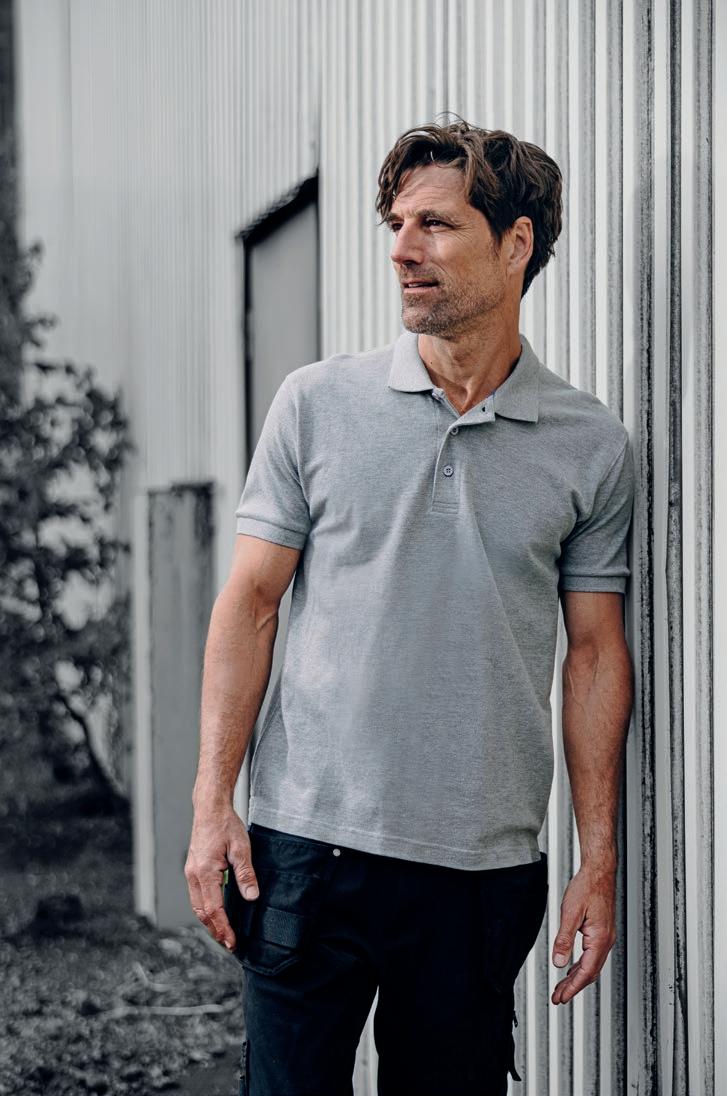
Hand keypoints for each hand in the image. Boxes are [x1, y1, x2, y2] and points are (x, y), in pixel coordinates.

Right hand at [184, 807, 259, 950]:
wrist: (210, 808)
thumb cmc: (225, 825)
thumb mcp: (241, 848)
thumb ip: (245, 874)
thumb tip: (252, 898)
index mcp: (205, 872)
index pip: (214, 909)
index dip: (223, 928)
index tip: (232, 942)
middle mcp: (194, 875)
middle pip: (202, 912)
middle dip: (215, 930)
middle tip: (229, 944)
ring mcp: (191, 873)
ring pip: (197, 906)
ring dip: (209, 922)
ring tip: (223, 933)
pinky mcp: (193, 869)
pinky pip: (197, 896)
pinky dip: (205, 909)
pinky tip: (215, 913)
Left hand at [550, 864, 616, 1004]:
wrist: (599, 871)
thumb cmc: (587, 887)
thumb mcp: (570, 913)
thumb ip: (564, 939)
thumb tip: (559, 963)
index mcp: (599, 939)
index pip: (586, 972)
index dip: (573, 988)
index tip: (561, 998)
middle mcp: (606, 941)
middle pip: (589, 973)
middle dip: (573, 987)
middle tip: (558, 998)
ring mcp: (605, 937)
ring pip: (591, 965)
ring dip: (576, 978)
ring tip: (561, 987)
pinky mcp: (602, 932)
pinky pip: (592, 956)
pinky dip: (581, 966)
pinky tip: (572, 968)